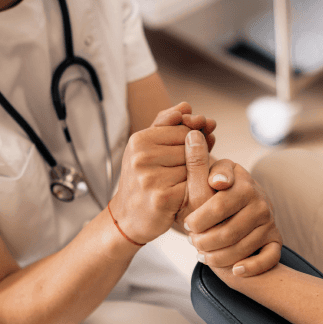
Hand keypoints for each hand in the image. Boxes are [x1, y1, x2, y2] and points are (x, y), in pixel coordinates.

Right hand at [110, 104, 215, 244]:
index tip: (189, 153)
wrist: (128, 217)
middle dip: (193, 159)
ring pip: (194, 167)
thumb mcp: (146, 147)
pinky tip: (183, 196)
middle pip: (190, 147)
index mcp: (139, 140)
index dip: (193, 140)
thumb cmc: (141, 179)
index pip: (184, 129)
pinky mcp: (163, 198)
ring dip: (194, 176)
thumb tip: (187, 106)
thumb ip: (166, 124)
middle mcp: (142, 157)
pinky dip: (193, 191)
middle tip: (180, 173)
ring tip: (179, 184)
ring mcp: (151, 178)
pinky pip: (193, 186)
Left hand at [178, 130, 281, 276]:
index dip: (197, 220)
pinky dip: (252, 267)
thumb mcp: (207, 175)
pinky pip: (269, 259)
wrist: (238, 207)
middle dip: (204, 241)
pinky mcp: (276, 241)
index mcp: (243, 184)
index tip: (187, 224)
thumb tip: (192, 135)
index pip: (217, 206)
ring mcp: (269, 222)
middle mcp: (260, 202)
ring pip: (242, 248)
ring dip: (218, 257)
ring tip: (203, 254)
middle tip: (192, 242)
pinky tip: (236, 271)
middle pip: (227, 232)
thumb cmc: (216, 192)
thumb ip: (198, 161)